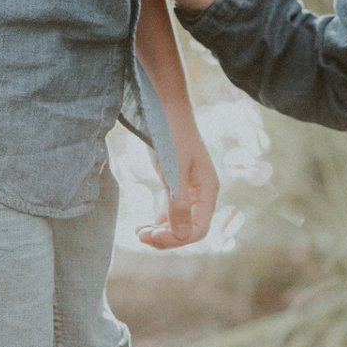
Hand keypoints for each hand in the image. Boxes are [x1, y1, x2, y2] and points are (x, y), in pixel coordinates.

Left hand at [137, 129, 219, 248]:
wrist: (165, 108)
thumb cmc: (171, 135)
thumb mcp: (174, 171)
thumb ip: (178, 203)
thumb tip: (181, 236)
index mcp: (208, 190)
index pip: (198, 229)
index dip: (177, 238)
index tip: (152, 235)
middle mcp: (202, 193)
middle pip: (189, 229)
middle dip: (166, 237)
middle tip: (140, 236)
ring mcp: (190, 189)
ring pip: (180, 222)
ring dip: (161, 231)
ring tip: (139, 233)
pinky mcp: (177, 184)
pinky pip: (173, 211)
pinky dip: (160, 221)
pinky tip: (145, 224)